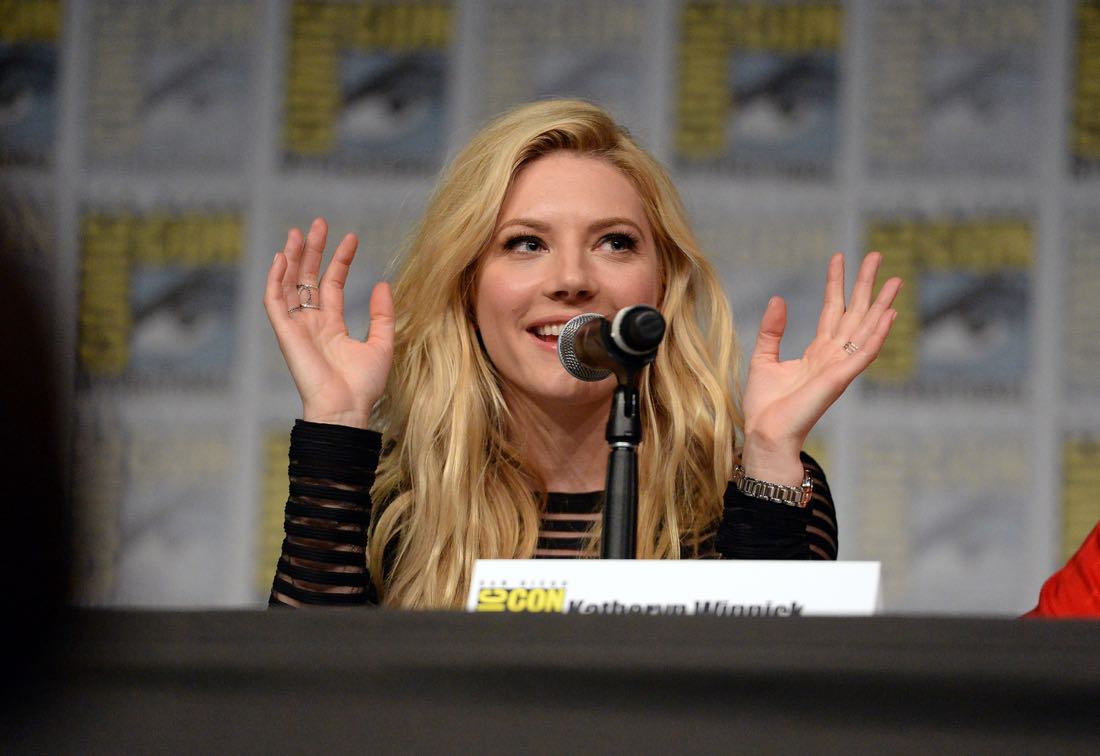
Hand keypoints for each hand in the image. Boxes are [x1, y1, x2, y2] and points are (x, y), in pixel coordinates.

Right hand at [263, 217, 393, 428]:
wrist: (347, 409)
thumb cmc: (363, 386)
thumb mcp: (382, 344)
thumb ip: (382, 315)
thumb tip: (382, 283)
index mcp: (332, 326)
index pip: (332, 284)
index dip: (339, 260)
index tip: (351, 237)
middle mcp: (312, 324)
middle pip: (307, 279)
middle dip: (311, 251)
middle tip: (318, 223)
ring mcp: (297, 328)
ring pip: (289, 285)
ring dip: (292, 258)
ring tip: (298, 232)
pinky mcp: (286, 335)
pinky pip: (274, 303)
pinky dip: (274, 281)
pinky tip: (282, 258)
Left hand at [740, 252, 901, 484]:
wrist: (764, 433)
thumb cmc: (765, 405)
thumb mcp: (763, 358)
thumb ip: (772, 330)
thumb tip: (778, 299)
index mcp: (816, 352)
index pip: (830, 310)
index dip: (835, 284)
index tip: (838, 258)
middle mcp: (833, 357)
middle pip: (854, 314)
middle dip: (865, 285)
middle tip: (876, 255)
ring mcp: (839, 368)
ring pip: (865, 329)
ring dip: (881, 305)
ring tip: (895, 279)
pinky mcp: (839, 379)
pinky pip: (863, 353)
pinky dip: (878, 335)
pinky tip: (890, 315)